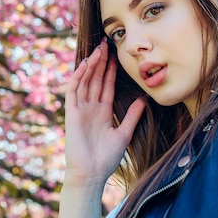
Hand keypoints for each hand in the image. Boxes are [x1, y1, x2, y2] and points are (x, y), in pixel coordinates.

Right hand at [63, 39, 145, 187]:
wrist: (91, 173)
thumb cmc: (106, 158)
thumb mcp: (125, 133)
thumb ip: (133, 115)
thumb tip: (145, 99)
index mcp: (102, 111)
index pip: (107, 85)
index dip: (111, 70)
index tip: (116, 55)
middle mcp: (91, 107)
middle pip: (96, 79)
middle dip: (101, 62)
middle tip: (107, 44)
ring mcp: (80, 108)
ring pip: (85, 81)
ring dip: (91, 65)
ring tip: (98, 49)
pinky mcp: (72, 112)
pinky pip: (74, 90)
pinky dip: (79, 76)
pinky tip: (85, 64)